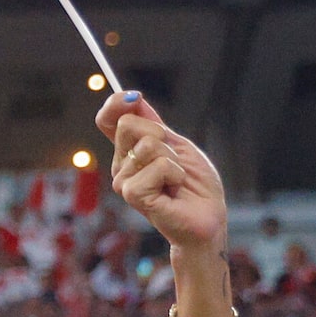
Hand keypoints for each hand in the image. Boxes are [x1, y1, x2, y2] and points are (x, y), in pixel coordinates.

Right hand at [99, 94, 227, 257]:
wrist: (207, 219)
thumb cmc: (195, 186)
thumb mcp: (178, 145)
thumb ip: (153, 123)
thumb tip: (132, 98)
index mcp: (129, 152)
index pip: (108, 120)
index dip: (115, 103)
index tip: (133, 98)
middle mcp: (122, 166)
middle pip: (128, 124)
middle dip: (161, 136)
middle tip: (173, 161)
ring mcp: (124, 182)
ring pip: (146, 146)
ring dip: (173, 160)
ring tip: (176, 180)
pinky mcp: (133, 195)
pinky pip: (156, 166)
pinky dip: (174, 174)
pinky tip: (173, 191)